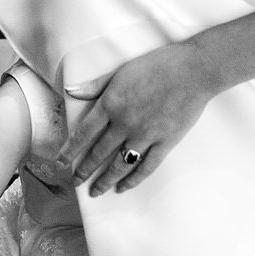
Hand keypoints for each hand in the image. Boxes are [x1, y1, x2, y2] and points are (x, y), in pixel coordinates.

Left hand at [59, 41, 218, 196]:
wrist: (194, 70)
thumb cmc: (158, 65)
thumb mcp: (120, 72)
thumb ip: (95, 85)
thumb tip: (71, 91)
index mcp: (111, 104)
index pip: (83, 133)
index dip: (70, 151)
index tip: (61, 162)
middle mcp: (124, 123)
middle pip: (99, 153)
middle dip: (84, 170)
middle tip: (75, 181)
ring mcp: (145, 135)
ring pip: (120, 165)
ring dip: (105, 180)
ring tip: (96, 190)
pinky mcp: (165, 142)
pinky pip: (146, 167)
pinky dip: (133, 179)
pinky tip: (123, 187)